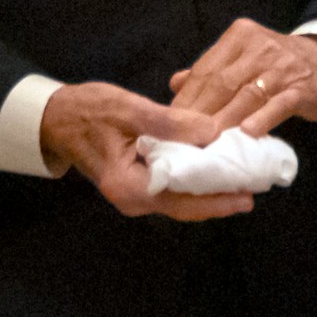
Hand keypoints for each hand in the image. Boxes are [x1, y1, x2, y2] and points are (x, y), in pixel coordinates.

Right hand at [40, 81, 255, 221]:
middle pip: (186, 205)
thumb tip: (213, 133)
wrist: (58, 117)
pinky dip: (198, 181)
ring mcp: (137, 193)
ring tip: (246, 179)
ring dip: (213, 190)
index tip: (247, 193)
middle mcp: (133, 198)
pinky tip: (220, 169)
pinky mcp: (141, 183)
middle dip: (221, 198)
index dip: (216, 199)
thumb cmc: (89, 111)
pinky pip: (175, 188)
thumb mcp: (130, 110)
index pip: (181, 200)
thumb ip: (172, 123)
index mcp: (128, 185)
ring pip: (182, 199)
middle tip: (258, 186)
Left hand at [169, 18, 316, 137]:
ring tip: (205, 143)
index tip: (170, 124)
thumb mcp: (246, 58)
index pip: (205, 69)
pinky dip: (261, 119)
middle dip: (199, 113)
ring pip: (245, 96)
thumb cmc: (281, 65)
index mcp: (240, 37)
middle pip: (221, 83)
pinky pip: (277, 105)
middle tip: (182, 139)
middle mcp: (259, 47)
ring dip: (223, 121)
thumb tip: (175, 83)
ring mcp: (282, 67)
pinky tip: (246, 134)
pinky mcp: (301, 88)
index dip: (186, 99)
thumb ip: (212, 69)